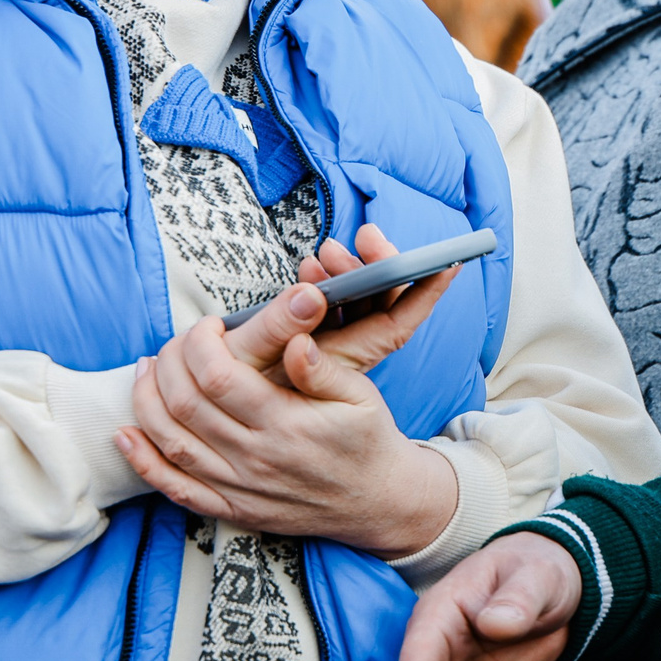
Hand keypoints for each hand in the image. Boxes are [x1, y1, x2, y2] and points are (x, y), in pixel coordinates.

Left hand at [113, 226, 461, 555]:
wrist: (379, 503)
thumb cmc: (367, 439)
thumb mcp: (361, 394)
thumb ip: (322, 368)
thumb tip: (292, 341)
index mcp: (288, 423)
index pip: (218, 376)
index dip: (200, 343)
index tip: (210, 326)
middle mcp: (258, 459)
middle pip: (185, 404)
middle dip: (169, 362)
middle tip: (176, 343)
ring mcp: (241, 488)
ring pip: (171, 443)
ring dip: (146, 402)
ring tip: (147, 370)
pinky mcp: (233, 509)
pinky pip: (176, 489)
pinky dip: (143, 463)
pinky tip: (126, 435)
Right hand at [236, 224, 453, 385]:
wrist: (211, 421)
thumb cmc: (232, 400)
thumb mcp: (250, 367)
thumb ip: (276, 333)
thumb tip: (312, 293)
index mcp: (343, 361)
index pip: (397, 323)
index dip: (424, 294)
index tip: (449, 263)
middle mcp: (342, 351)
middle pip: (380, 302)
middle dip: (376, 265)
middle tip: (362, 238)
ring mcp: (325, 343)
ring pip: (355, 299)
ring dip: (346, 269)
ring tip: (326, 252)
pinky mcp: (303, 335)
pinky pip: (328, 301)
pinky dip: (323, 280)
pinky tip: (310, 268)